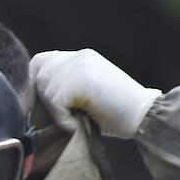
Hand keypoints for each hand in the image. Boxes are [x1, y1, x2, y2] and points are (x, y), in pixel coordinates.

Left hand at [29, 49, 160, 138]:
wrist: (144, 115)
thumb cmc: (119, 115)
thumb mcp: (87, 95)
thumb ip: (66, 88)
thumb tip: (35, 99)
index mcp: (81, 57)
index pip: (41, 61)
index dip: (37, 83)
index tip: (47, 106)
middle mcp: (78, 56)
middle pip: (38, 72)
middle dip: (43, 98)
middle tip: (63, 116)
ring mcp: (79, 65)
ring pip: (45, 88)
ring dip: (56, 111)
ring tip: (77, 120)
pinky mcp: (80, 80)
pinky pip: (55, 102)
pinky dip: (63, 119)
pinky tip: (80, 122)